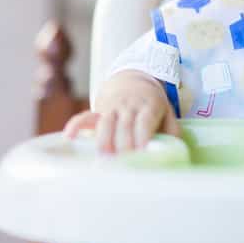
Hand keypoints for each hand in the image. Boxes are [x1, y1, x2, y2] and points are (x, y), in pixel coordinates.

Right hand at [63, 70, 180, 153]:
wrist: (134, 79)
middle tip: (123, 163)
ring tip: (104, 158)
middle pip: (125, 125)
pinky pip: (85, 116)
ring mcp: (113, 108)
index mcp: (149, 106)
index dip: (142, 135)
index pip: (145, 121)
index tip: (141, 151)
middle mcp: (130, 106)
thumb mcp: (167, 112)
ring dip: (104, 139)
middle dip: (123, 143)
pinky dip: (76, 125)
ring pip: (106, 122)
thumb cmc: (152, 104)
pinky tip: (69, 138)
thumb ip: (171, 131)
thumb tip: (173, 152)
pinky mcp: (99, 110)